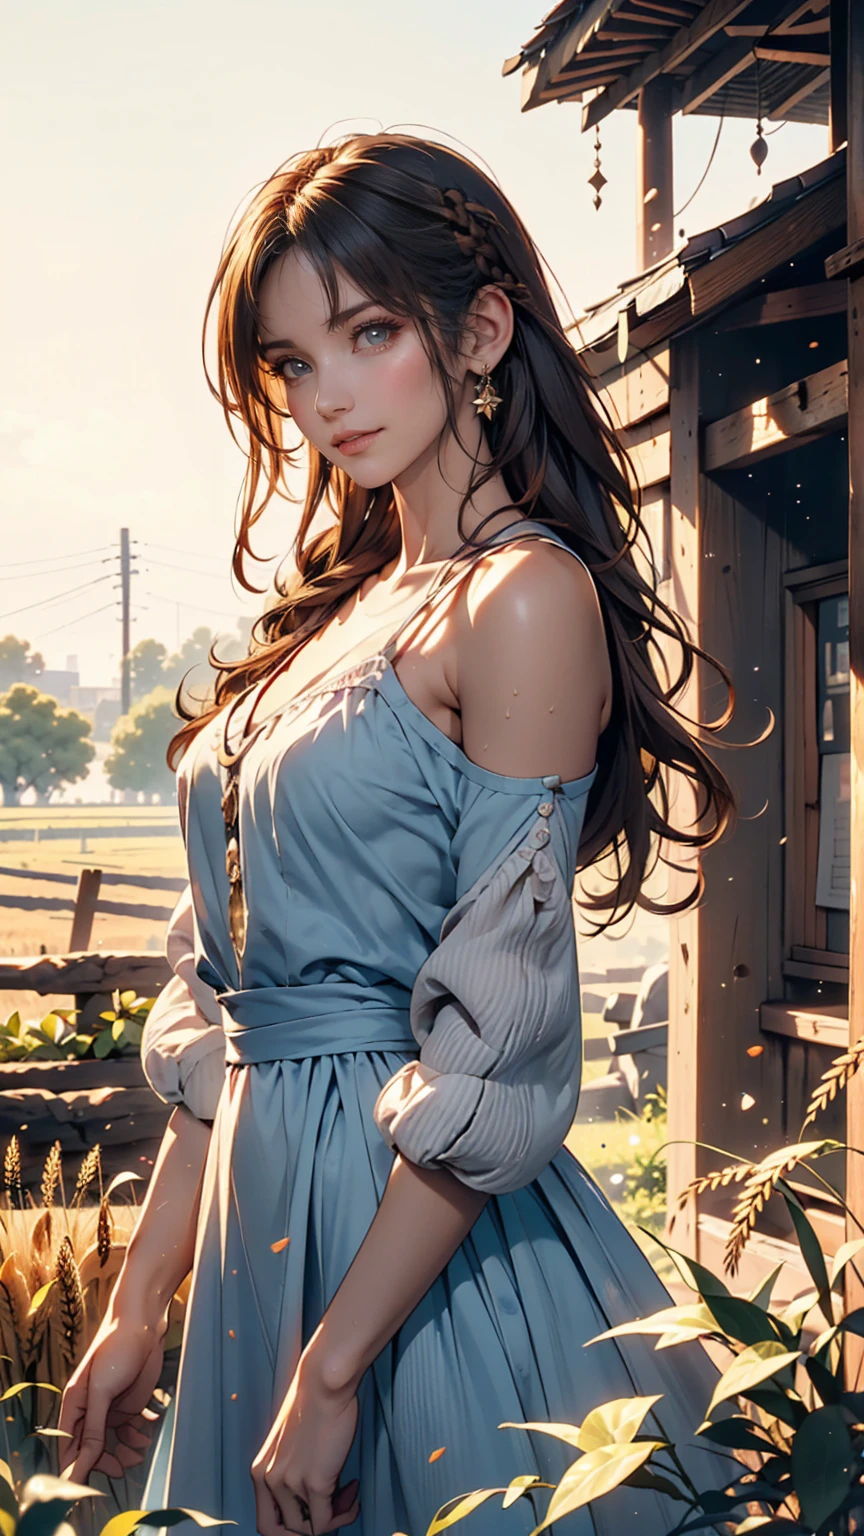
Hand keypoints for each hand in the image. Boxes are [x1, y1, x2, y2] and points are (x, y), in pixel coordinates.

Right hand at [57, 1309, 166, 1481]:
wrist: (144, 1323)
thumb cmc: (117, 1349)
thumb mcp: (102, 1390)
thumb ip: (94, 1427)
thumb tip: (82, 1460)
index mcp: (74, 1404)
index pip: (68, 1445)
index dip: (75, 1467)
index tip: (85, 1487)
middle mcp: (90, 1409)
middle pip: (90, 1449)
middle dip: (103, 1462)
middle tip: (120, 1470)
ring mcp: (110, 1408)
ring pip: (111, 1443)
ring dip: (123, 1453)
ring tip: (138, 1454)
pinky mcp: (130, 1404)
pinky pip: (129, 1432)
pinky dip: (137, 1439)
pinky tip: (146, 1437)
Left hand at [251, 1352, 359, 1534]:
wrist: (325, 1381)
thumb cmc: (314, 1402)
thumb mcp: (290, 1442)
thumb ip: (291, 1469)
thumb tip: (310, 1494)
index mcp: (261, 1470)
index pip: (266, 1523)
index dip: (290, 1527)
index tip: (312, 1513)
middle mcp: (269, 1480)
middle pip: (283, 1532)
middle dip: (310, 1529)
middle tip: (331, 1511)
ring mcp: (290, 1484)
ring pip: (308, 1530)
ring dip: (334, 1518)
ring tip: (348, 1495)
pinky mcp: (314, 1483)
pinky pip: (327, 1521)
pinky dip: (345, 1515)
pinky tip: (353, 1495)